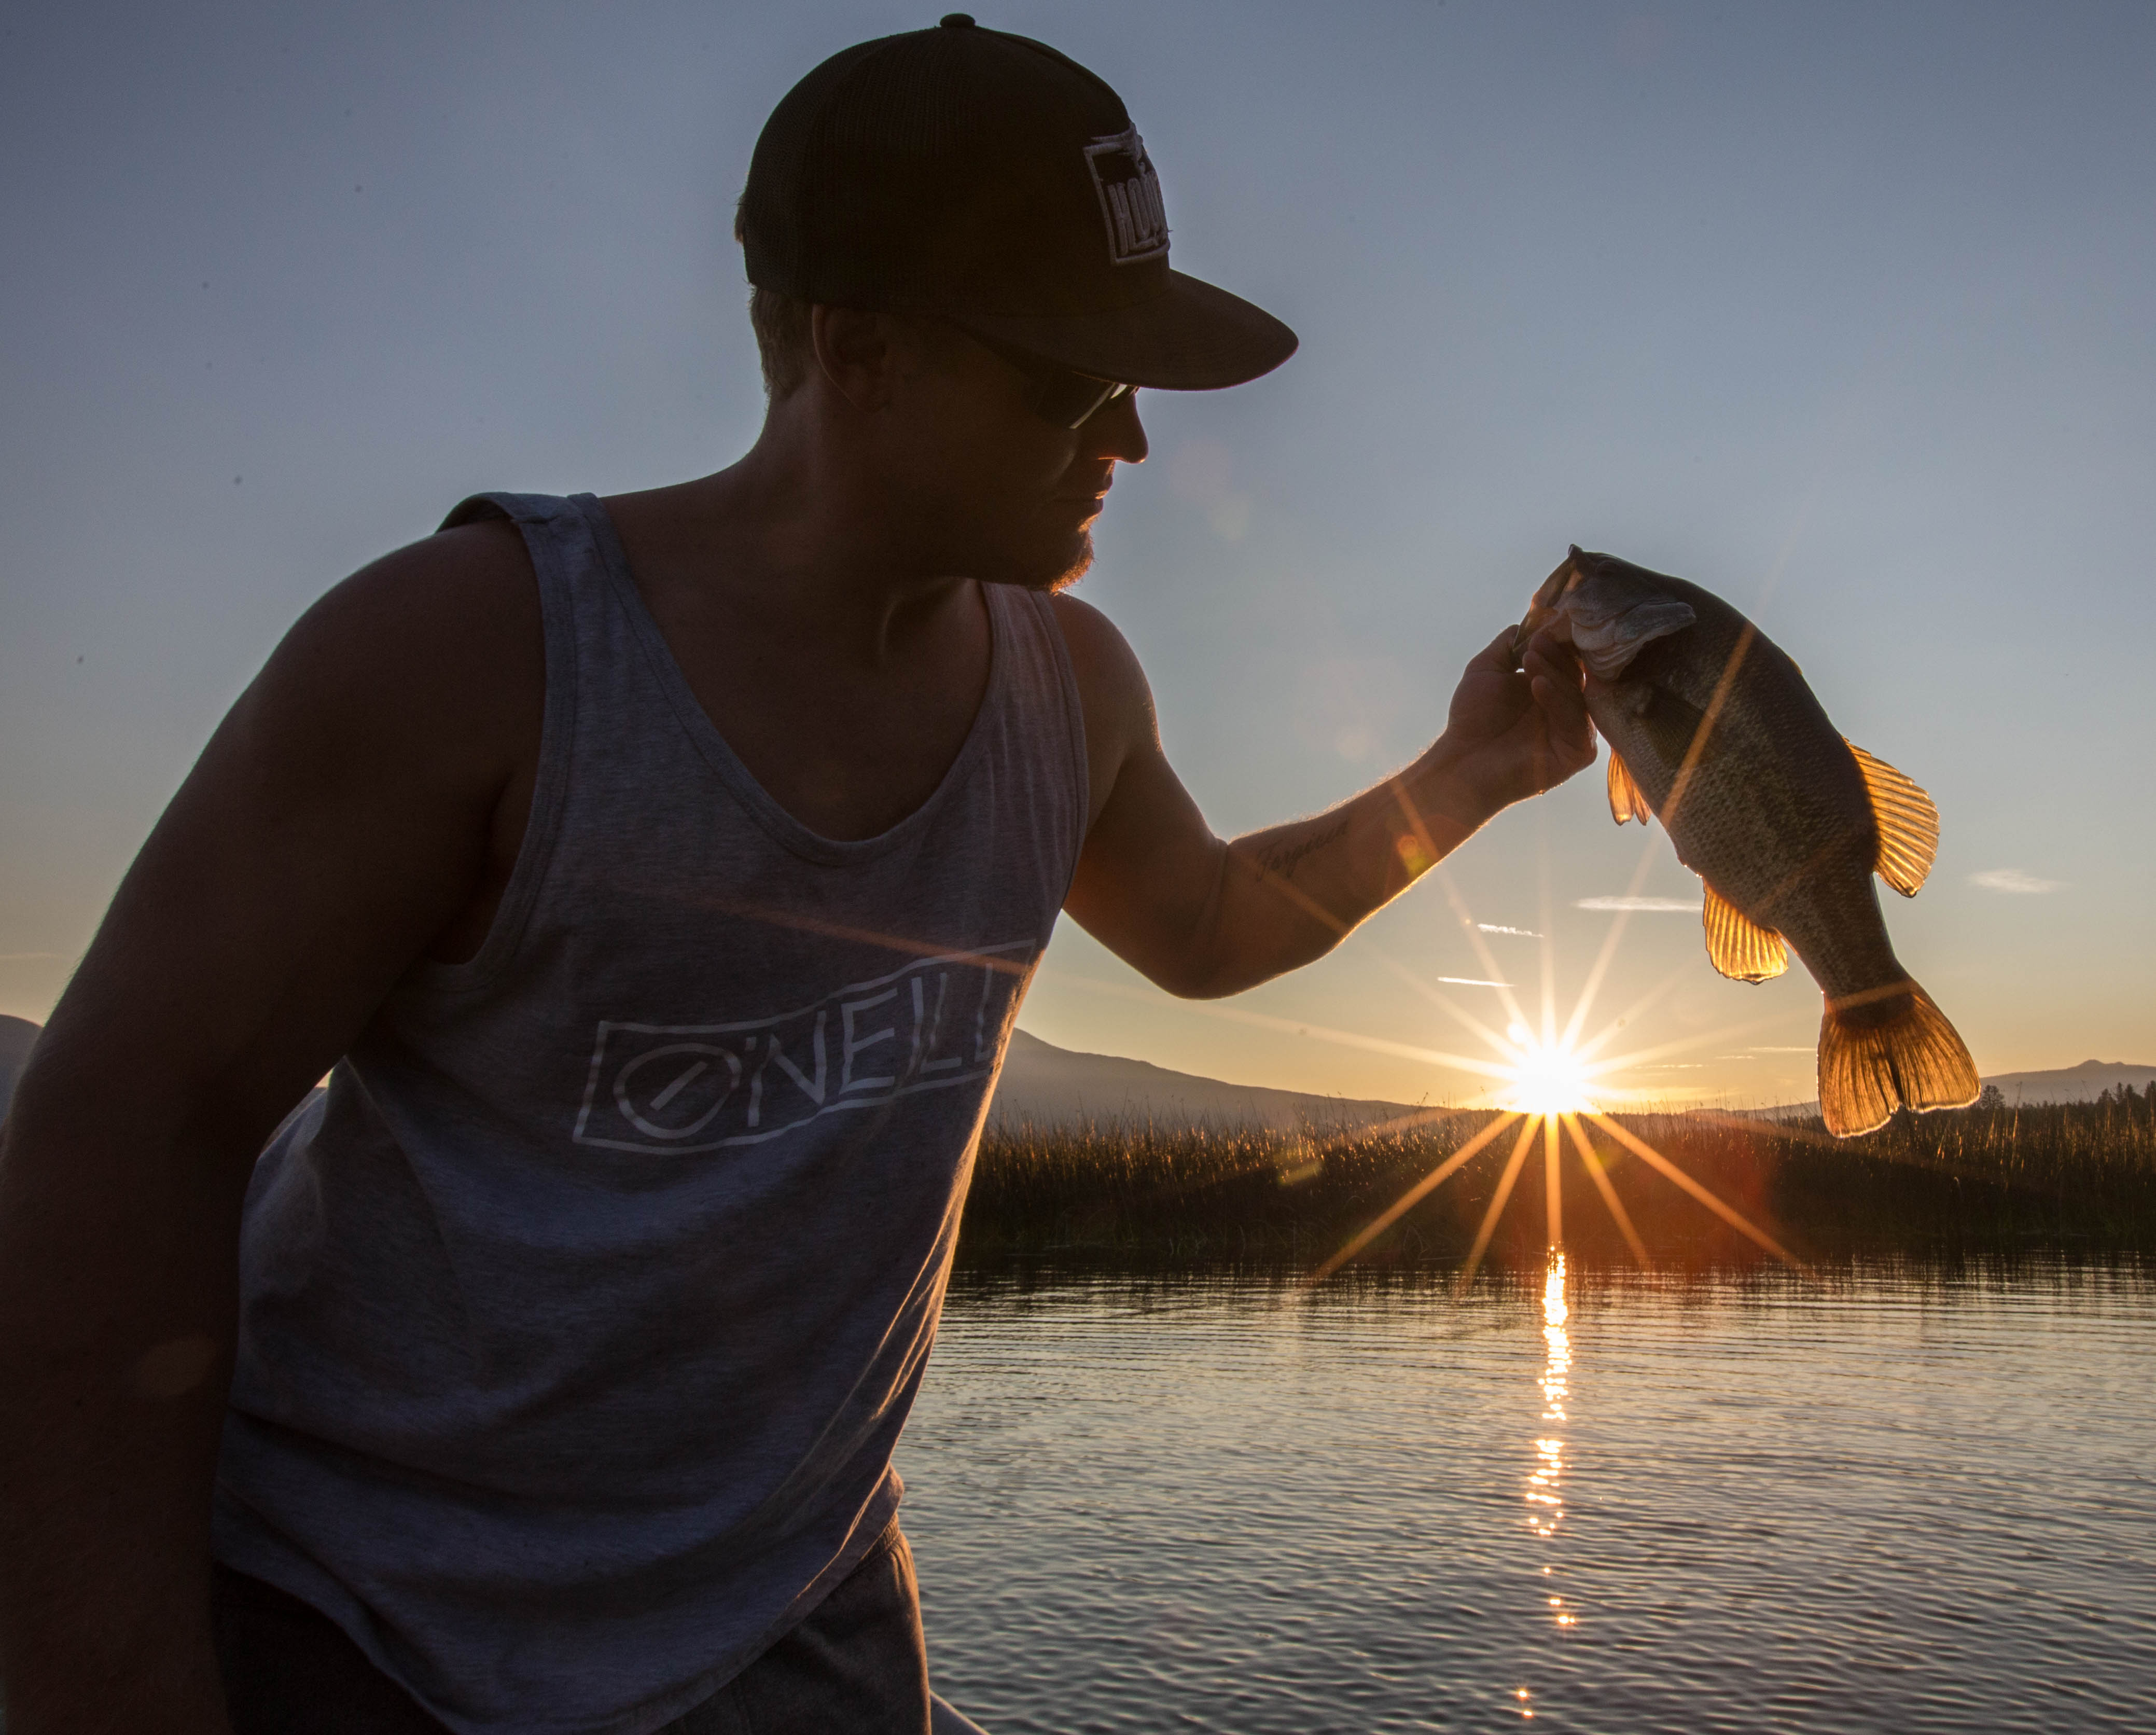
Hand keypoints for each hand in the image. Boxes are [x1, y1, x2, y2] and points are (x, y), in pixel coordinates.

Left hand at [1427, 625, 1596, 824]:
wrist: (1460, 762)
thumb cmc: (1471, 719)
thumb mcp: (1487, 669)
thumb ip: (1510, 644)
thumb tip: (1535, 620)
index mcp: (1551, 690)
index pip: (1568, 660)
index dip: (1559, 642)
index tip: (1545, 626)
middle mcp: (1566, 710)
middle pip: (1576, 675)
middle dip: (1557, 655)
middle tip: (1537, 642)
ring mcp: (1573, 732)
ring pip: (1576, 696)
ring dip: (1554, 673)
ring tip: (1531, 659)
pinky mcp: (1575, 755)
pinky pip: (1576, 725)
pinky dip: (1557, 702)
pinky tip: (1538, 686)